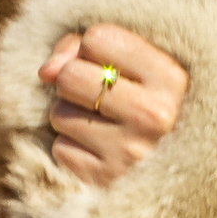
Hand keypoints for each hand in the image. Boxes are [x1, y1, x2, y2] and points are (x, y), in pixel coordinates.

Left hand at [40, 24, 186, 188]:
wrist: (166, 171)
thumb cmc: (139, 103)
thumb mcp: (129, 65)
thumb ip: (81, 49)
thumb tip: (45, 71)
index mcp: (170, 78)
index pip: (97, 38)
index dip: (92, 49)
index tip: (110, 65)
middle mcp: (155, 115)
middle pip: (70, 76)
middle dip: (73, 84)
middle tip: (98, 98)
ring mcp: (131, 152)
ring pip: (59, 113)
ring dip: (69, 117)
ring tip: (100, 126)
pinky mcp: (105, 180)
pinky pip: (61, 148)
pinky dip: (71, 148)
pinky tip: (96, 151)